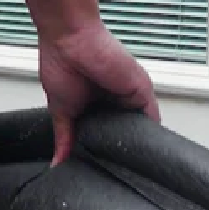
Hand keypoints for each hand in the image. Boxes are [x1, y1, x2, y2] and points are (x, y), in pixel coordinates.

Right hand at [38, 20, 160, 165]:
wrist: (69, 37)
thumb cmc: (61, 62)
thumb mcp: (61, 111)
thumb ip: (64, 138)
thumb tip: (57, 164)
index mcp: (97, 105)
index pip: (107, 135)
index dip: (106, 151)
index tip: (103, 169)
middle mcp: (116, 101)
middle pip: (124, 133)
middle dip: (121, 150)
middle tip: (116, 172)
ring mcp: (129, 96)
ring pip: (139, 129)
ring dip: (136, 145)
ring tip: (130, 167)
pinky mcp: (141, 91)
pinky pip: (151, 119)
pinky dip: (149, 136)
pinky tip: (143, 152)